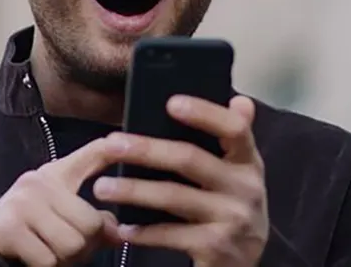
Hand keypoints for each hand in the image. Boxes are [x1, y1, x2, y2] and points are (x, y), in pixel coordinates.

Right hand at [0, 137, 122, 265]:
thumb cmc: (35, 224)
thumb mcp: (63, 211)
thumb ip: (95, 218)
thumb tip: (117, 232)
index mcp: (58, 174)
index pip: (90, 155)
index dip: (108, 150)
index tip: (119, 141)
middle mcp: (38, 181)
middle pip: (90, 224)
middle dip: (88, 246)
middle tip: (75, 249)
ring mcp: (21, 203)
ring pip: (71, 245)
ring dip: (67, 260)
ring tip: (56, 253)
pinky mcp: (7, 229)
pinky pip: (47, 260)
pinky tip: (38, 258)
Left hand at [92, 95, 268, 265]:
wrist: (244, 266)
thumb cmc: (230, 209)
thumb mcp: (237, 175)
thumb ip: (233, 140)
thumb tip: (239, 100)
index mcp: (248, 163)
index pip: (235, 129)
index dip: (205, 113)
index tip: (171, 103)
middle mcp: (246, 189)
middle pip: (190, 159)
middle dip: (146, 150)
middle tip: (110, 145)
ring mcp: (232, 220)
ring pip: (173, 197)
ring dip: (133, 191)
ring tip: (102, 187)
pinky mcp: (215, 247)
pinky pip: (170, 235)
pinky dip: (142, 232)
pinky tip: (122, 228)